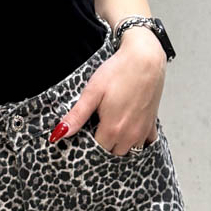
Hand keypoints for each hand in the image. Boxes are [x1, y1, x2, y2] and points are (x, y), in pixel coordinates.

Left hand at [49, 31, 164, 154]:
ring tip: (111, 129)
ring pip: (129, 150)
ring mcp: (143, 130)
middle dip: (103, 146)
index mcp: (112, 129)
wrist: (145, 58)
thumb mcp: (92, 92)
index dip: (88, 145)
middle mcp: (130, 135)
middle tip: (96, 129)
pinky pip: (145, 142)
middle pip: (113, 153)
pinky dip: (137, 141)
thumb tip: (58, 134)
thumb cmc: (118, 72)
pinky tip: (130, 128)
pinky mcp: (152, 123)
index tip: (84, 135)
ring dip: (120, 145)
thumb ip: (77, 116)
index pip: (96, 150)